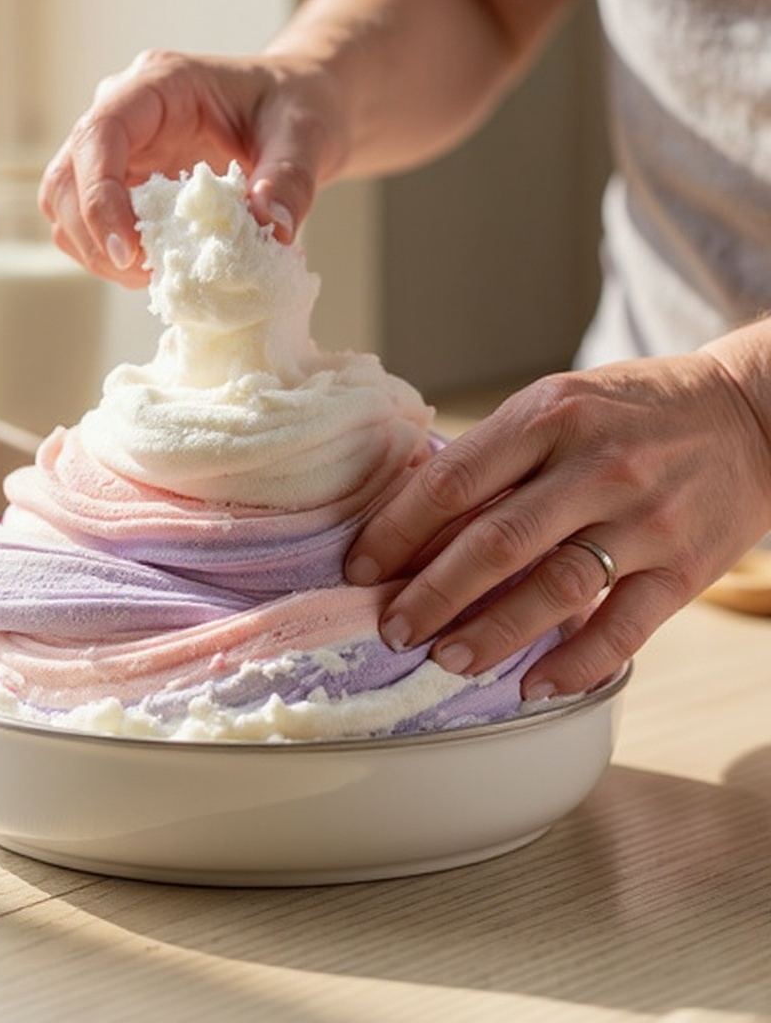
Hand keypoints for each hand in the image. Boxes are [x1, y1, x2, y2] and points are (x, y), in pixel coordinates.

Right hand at [37, 48, 345, 286]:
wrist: (296, 116)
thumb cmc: (296, 110)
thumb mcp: (305, 138)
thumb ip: (289, 181)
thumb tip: (272, 230)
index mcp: (160, 86)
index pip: (99, 136)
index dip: (99, 197)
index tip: (129, 252)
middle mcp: (125, 114)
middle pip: (66, 179)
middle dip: (94, 237)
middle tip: (148, 275)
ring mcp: (119, 152)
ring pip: (67, 209)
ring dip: (98, 254)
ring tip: (154, 276)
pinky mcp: (125, 186)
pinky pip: (92, 228)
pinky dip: (113, 259)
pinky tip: (156, 269)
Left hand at [345, 347, 770, 696]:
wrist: (750, 413)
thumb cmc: (631, 412)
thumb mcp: (558, 404)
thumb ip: (495, 455)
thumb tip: (414, 515)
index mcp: (550, 416)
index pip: (453, 482)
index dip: (397, 532)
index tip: (361, 568)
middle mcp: (596, 467)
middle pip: (495, 542)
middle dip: (431, 594)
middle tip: (392, 629)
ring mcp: (644, 519)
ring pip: (553, 589)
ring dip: (492, 634)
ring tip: (446, 661)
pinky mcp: (684, 567)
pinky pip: (624, 628)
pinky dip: (576, 665)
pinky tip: (532, 688)